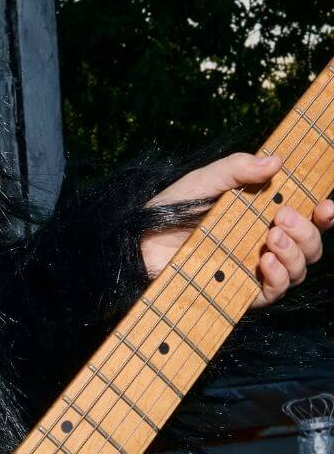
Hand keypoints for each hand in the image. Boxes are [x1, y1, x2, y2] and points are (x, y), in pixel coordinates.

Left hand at [141, 152, 332, 308]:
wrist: (138, 242)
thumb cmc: (171, 209)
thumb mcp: (205, 180)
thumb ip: (238, 168)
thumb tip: (276, 161)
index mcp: (263, 215)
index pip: (308, 217)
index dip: (325, 214)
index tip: (326, 205)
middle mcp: (265, 243)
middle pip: (310, 245)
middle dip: (308, 232)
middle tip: (284, 217)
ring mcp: (254, 269)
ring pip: (299, 270)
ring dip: (295, 252)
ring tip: (271, 236)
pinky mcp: (239, 292)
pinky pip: (274, 292)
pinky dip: (279, 278)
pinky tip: (266, 262)